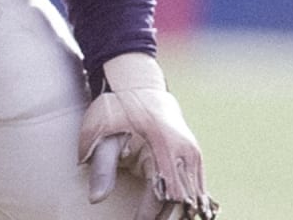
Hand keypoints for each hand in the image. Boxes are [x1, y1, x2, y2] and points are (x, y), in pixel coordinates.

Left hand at [80, 88, 217, 218]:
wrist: (140, 86)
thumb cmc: (117, 110)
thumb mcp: (103, 135)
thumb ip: (102, 168)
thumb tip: (95, 199)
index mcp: (163, 146)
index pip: (163, 195)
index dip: (149, 215)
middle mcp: (184, 152)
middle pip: (182, 201)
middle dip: (165, 216)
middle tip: (143, 219)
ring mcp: (193, 154)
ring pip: (193, 197)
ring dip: (178, 212)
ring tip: (155, 216)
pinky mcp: (195, 156)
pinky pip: (197, 188)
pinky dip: (188, 202)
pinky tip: (176, 213)